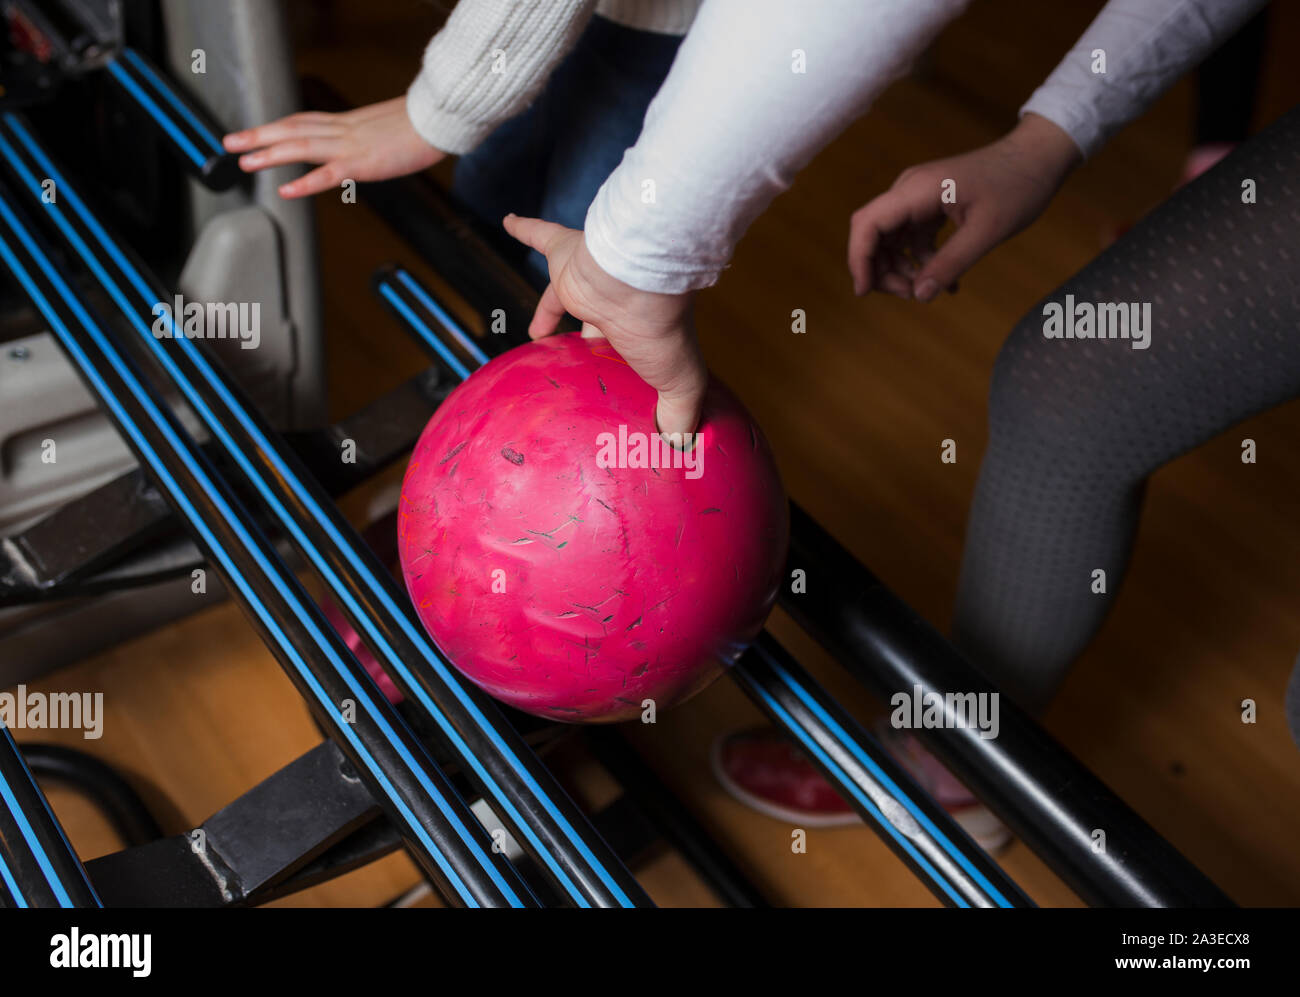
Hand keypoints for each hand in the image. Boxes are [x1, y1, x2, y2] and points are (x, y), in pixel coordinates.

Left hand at [222, 97, 444, 198]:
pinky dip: (304, 182)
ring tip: (244, 161)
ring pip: (300, 147)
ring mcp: (350, 147)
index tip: (255, 130)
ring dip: (269, 154)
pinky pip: (327, 174)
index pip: (303, 120)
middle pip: (292, 129)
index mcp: (348, 122)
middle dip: (258, 135)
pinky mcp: (362, 165)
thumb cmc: (421, 126)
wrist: (438, 120)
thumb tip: (366, 143)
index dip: (275, 125)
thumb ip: (370, 136)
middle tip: (230, 142)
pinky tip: (286, 189)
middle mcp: (343, 131)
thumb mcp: (388, 127)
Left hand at [502, 214, 706, 438]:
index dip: (624, 358)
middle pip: (595, 322)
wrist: (642, 280)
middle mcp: (612, 303)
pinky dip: (525, 228)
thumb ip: (679, 412)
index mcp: (638, 328)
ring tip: (537, 330)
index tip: (619, 373)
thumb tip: (683, 445)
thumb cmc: (659, 329)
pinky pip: (541, 236)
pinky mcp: (566, 257)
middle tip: (578, 356)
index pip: (631, 345)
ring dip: (551, 307)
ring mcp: (587, 279)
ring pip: (563, 292)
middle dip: (589, 337)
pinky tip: (508, 222)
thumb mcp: (677, 381)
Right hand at [847, 113, 1081, 301]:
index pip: (867, 224)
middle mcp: (909, 190)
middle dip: (882, 270)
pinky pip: (912, 237)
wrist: (1038, 158)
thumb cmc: (1017, 186)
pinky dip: (921, 261)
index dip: (859, 260)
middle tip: (910, 295)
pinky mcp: (930, 205)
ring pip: (890, 239)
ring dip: (901, 268)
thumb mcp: (987, 231)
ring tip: (925, 290)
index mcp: (917, 189)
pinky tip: (946, 280)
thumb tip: (920, 295)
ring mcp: (918, 197)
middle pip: (873, 234)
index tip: (864, 292)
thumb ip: (951, 263)